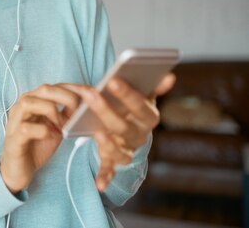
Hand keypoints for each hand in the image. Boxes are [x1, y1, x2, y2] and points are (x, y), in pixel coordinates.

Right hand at [0, 84, 79, 193]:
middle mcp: (21, 107)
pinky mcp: (13, 138)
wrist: (19, 169)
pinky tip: (50, 136)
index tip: (89, 95)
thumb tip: (85, 104)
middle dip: (66, 97)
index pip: (53, 86)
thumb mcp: (55, 127)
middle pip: (43, 89)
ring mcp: (15, 121)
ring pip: (30, 103)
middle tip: (77, 111)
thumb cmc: (37, 145)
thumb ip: (66, 114)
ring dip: (51, 111)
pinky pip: (26, 128)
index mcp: (33, 101)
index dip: (72, 89)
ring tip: (60, 125)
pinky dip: (43, 131)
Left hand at [76, 73, 175, 190]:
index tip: (112, 80)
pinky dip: (105, 178)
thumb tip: (169, 76)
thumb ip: (153, 86)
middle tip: (90, 94)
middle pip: (124, 127)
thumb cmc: (131, 106)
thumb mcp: (143, 94)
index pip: (141, 106)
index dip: (128, 94)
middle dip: (106, 110)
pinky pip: (110, 170)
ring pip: (119, 151)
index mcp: (149, 117)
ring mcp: (127, 149)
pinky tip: (99, 184)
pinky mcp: (114, 160)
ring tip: (95, 132)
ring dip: (107, 144)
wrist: (128, 126)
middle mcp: (140, 135)